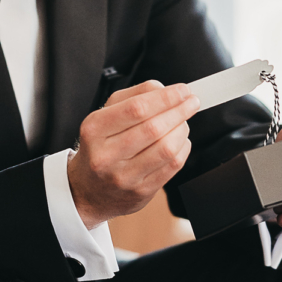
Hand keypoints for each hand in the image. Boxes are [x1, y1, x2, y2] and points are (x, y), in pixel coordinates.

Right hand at [68, 80, 198, 229]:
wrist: (89, 191)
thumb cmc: (101, 147)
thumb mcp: (106, 115)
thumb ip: (134, 96)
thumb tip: (165, 90)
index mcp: (95, 129)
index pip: (136, 109)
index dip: (165, 98)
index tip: (183, 90)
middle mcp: (106, 155)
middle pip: (153, 128)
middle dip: (179, 111)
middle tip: (191, 102)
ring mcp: (124, 176)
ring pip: (166, 148)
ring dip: (182, 129)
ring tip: (183, 122)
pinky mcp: (141, 191)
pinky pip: (172, 166)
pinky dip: (183, 148)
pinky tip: (180, 141)